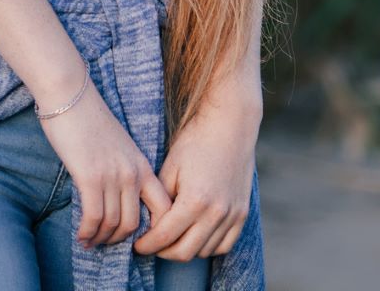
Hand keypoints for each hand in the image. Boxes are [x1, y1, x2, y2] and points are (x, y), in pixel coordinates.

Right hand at [37, 76, 171, 249]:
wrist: (70, 94)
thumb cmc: (88, 119)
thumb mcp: (117, 146)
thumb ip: (122, 170)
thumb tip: (116, 198)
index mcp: (142, 165)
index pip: (163, 209)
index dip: (155, 232)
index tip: (136, 240)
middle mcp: (132, 174)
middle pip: (134, 224)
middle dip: (119, 240)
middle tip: (105, 243)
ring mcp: (113, 176)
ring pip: (113, 224)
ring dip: (100, 239)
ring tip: (90, 241)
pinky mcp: (91, 177)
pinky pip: (94, 218)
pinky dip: (87, 233)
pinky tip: (81, 236)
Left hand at [132, 84, 260, 260]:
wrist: (230, 126)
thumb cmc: (195, 142)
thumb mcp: (170, 168)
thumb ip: (160, 200)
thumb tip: (149, 224)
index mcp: (195, 200)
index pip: (165, 237)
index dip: (147, 245)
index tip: (137, 245)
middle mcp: (216, 212)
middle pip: (184, 252)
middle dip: (162, 252)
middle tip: (150, 245)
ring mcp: (232, 215)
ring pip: (204, 251)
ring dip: (185, 250)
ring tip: (170, 239)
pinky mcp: (242, 214)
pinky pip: (224, 246)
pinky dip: (207, 246)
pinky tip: (194, 236)